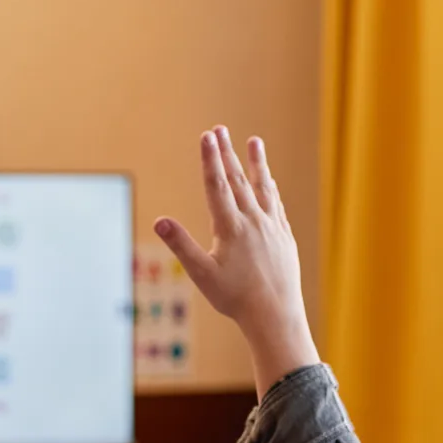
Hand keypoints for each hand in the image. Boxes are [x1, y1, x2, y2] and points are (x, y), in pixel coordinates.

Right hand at [154, 128, 317, 394]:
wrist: (275, 313)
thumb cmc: (234, 297)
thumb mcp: (201, 273)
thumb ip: (181, 244)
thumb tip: (159, 220)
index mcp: (231, 228)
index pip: (217, 186)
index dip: (210, 159)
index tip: (206, 136)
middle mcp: (253, 220)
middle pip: (237, 180)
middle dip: (226, 154)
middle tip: (219, 129)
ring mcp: (272, 226)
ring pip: (262, 187)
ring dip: (256, 163)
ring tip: (254, 141)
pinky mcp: (283, 236)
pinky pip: (276, 204)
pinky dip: (270, 188)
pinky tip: (269, 180)